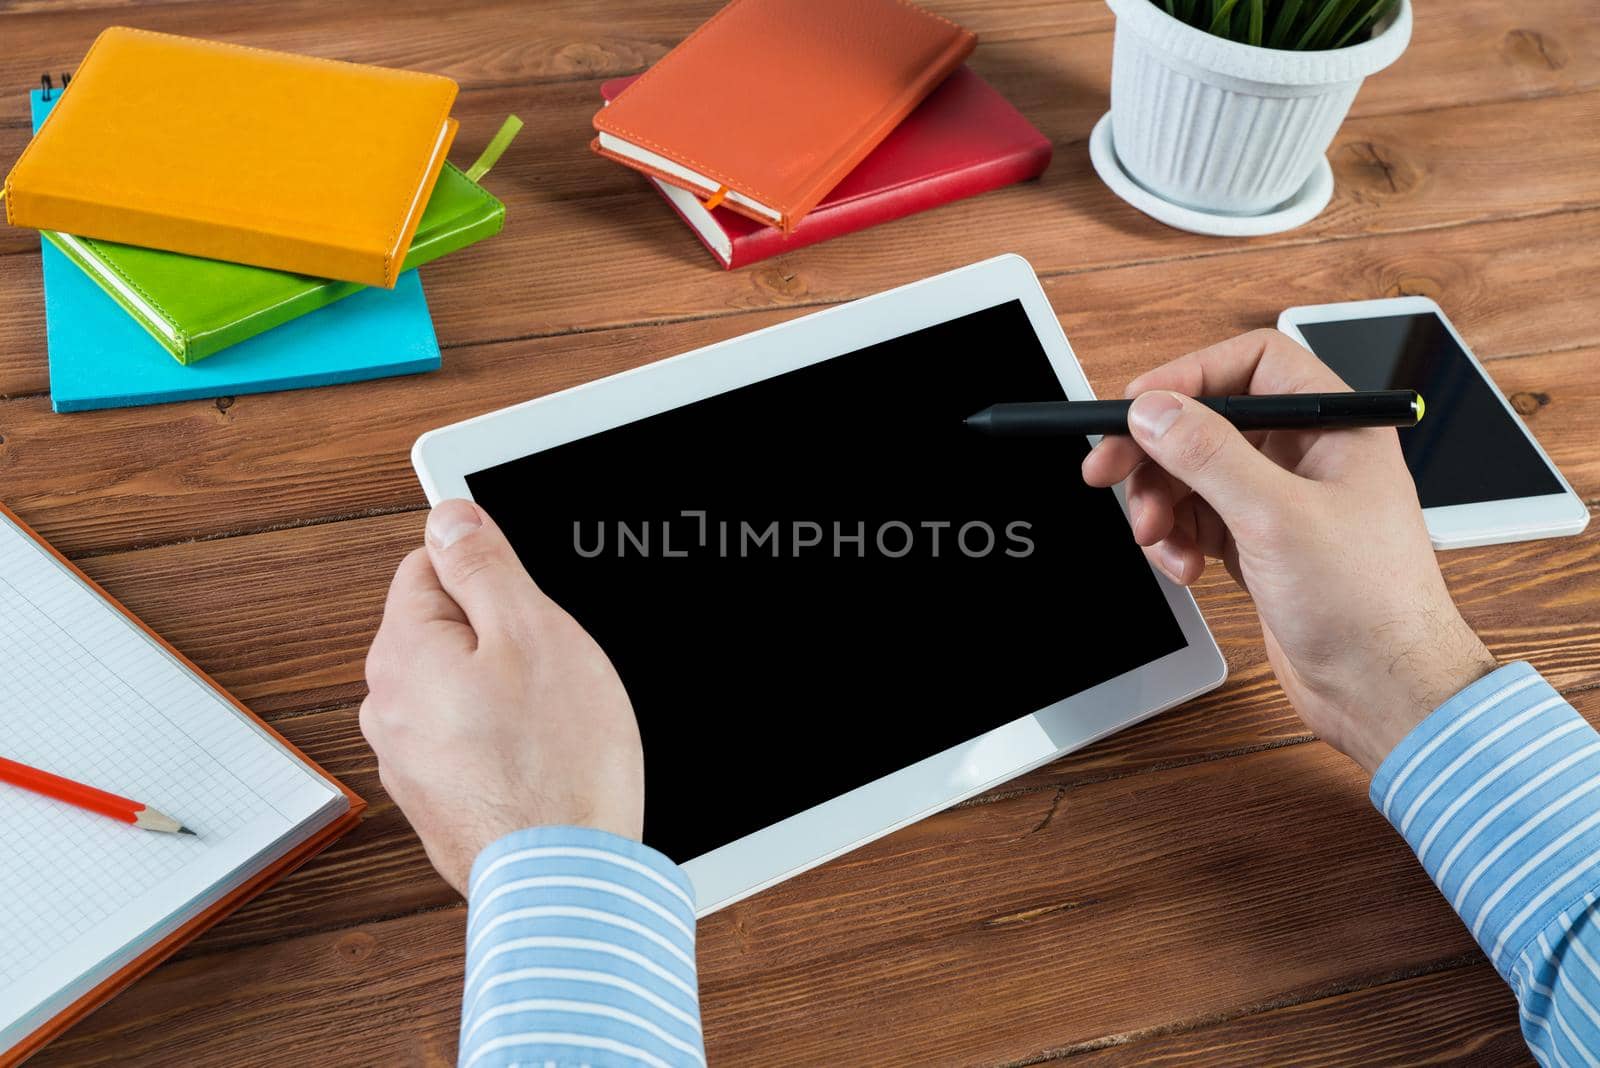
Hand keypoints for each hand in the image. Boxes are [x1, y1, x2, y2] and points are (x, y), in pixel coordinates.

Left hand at [361, 499, 642, 893]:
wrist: (565, 881)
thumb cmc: (556, 762)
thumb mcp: (533, 633)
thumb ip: (483, 566)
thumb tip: (448, 516)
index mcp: (402, 653)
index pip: (426, 567)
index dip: (489, 575)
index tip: (528, 603)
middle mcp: (386, 708)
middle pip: (442, 630)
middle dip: (498, 637)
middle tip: (551, 668)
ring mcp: (407, 761)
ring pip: (457, 688)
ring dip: (500, 692)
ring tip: (551, 722)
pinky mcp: (436, 801)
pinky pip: (465, 742)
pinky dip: (499, 742)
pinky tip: (540, 760)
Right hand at [1082, 330, 1497, 773]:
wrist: (1384, 691)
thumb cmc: (1368, 604)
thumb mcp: (1275, 518)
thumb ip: (1209, 455)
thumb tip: (1155, 410)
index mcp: (1335, 426)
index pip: (1253, 364)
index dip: (1191, 375)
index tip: (1138, 405)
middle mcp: (1308, 456)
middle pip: (1208, 422)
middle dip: (1156, 451)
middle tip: (1106, 470)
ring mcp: (1282, 502)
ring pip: (1194, 474)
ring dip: (1162, 504)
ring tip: (1156, 539)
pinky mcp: (1261, 545)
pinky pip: (1197, 520)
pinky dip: (1177, 540)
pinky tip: (1185, 569)